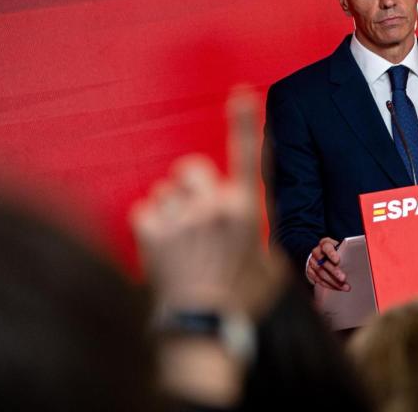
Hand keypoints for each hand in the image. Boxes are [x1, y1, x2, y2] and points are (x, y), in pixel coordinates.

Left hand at [132, 87, 286, 316]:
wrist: (203, 326)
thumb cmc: (243, 299)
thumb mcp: (272, 268)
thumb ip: (265, 242)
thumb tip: (266, 241)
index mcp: (247, 211)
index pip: (248, 157)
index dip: (246, 122)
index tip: (243, 92)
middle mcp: (214, 207)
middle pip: (193, 168)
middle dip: (192, 185)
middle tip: (196, 212)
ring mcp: (181, 218)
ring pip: (166, 191)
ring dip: (172, 209)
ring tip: (181, 242)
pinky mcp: (152, 232)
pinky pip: (145, 209)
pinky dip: (151, 225)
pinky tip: (163, 247)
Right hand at [307, 236, 349, 290]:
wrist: (321, 255)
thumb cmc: (334, 251)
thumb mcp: (339, 248)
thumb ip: (344, 252)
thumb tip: (356, 257)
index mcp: (324, 243)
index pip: (326, 247)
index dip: (331, 254)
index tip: (337, 261)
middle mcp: (317, 252)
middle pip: (324, 262)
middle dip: (334, 272)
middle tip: (343, 278)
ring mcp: (312, 262)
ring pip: (321, 273)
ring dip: (333, 281)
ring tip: (343, 286)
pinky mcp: (310, 271)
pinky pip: (318, 280)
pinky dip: (328, 285)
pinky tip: (336, 287)